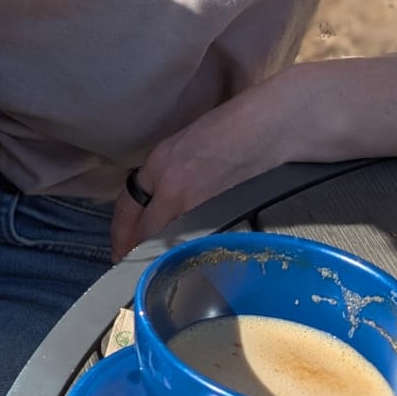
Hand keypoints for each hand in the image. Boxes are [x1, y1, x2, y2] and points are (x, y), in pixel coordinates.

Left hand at [110, 41, 396, 261]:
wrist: (276, 120)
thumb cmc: (241, 128)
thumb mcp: (195, 148)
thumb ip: (176, 177)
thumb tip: (168, 210)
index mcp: (158, 161)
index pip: (126, 207)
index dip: (121, 235)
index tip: (120, 254)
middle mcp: (165, 178)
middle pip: (140, 230)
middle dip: (136, 255)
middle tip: (137, 276)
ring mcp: (189, 194)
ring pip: (163, 239)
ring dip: (161, 259)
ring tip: (162, 275)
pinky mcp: (216, 206)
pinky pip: (192, 240)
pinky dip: (189, 254)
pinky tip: (194, 264)